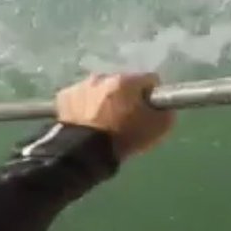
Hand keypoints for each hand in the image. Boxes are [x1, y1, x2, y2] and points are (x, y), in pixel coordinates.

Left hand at [55, 73, 174, 160]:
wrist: (84, 154)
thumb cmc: (124, 138)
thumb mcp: (159, 128)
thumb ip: (166, 111)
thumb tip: (163, 106)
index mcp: (127, 80)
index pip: (150, 80)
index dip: (152, 96)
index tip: (150, 111)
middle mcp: (103, 76)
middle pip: (123, 83)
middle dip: (127, 96)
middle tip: (126, 118)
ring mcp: (81, 85)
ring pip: (101, 89)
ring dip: (105, 100)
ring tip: (104, 122)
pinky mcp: (64, 97)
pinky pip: (82, 97)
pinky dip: (85, 106)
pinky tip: (88, 121)